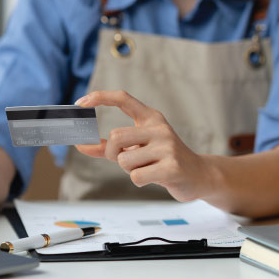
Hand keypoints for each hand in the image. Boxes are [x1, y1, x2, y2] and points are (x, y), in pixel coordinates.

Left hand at [74, 90, 210, 201]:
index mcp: (150, 118)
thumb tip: (80, 146)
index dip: (100, 97)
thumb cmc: (162, 160)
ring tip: (146, 168)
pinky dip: (139, 181)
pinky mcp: (171, 167)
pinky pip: (136, 176)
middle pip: (115, 136)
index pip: (123, 98)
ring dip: (128, 170)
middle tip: (123, 159)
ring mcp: (167, 147)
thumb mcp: (138, 148)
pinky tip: (154, 177)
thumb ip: (108, 147)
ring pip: (124, 160)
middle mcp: (159, 128)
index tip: (80, 103)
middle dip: (112, 153)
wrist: (198, 175)